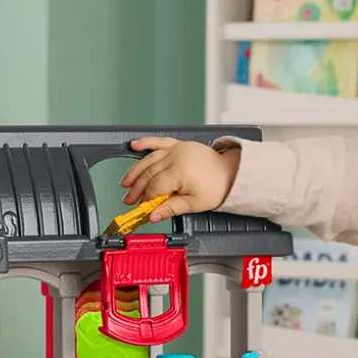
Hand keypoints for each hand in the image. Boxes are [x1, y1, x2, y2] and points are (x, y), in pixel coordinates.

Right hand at [120, 138, 240, 220]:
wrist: (231, 173)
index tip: (140, 208)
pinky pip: (159, 141)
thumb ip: (171, 208)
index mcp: (181, 172)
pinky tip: (134, 145)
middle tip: (128, 200)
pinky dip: (146, 142)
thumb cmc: (217, 187)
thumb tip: (153, 216)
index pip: (154, 187)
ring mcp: (177, 149)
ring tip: (126, 183)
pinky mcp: (179, 144)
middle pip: (149, 174)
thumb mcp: (194, 204)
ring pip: (149, 159)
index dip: (145, 199)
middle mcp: (177, 157)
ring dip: (135, 171)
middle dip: (136, 188)